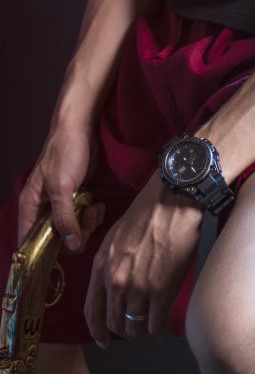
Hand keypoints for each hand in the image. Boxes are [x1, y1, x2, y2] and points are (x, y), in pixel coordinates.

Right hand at [18, 126, 104, 250]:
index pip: (28, 242)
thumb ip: (64, 217)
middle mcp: (43, 209)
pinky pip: (83, 218)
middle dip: (73, 236)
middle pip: (54, 240)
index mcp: (30, 207)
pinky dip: (92, 216)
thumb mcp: (61, 187)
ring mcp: (61, 204)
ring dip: (86, 225)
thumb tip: (70, 245)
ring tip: (94, 208)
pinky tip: (97, 204)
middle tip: (86, 224)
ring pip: (71, 230)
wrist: (80, 128)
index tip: (62, 254)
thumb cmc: (64, 152)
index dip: (41, 254)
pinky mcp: (76, 198)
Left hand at [84, 170, 202, 345]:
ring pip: (135, 327)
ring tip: (156, 329)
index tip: (104, 339)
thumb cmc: (150, 209)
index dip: (97, 330)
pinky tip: (169, 329)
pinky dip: (162, 332)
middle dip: (126, 331)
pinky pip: (156, 325)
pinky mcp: (161, 289)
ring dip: (145, 333)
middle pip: (114, 322)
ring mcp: (138, 286)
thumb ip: (111, 262)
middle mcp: (115, 279)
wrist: (174, 197)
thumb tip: (117, 283)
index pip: (92, 310)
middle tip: (138, 330)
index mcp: (102, 264)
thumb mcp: (117, 234)